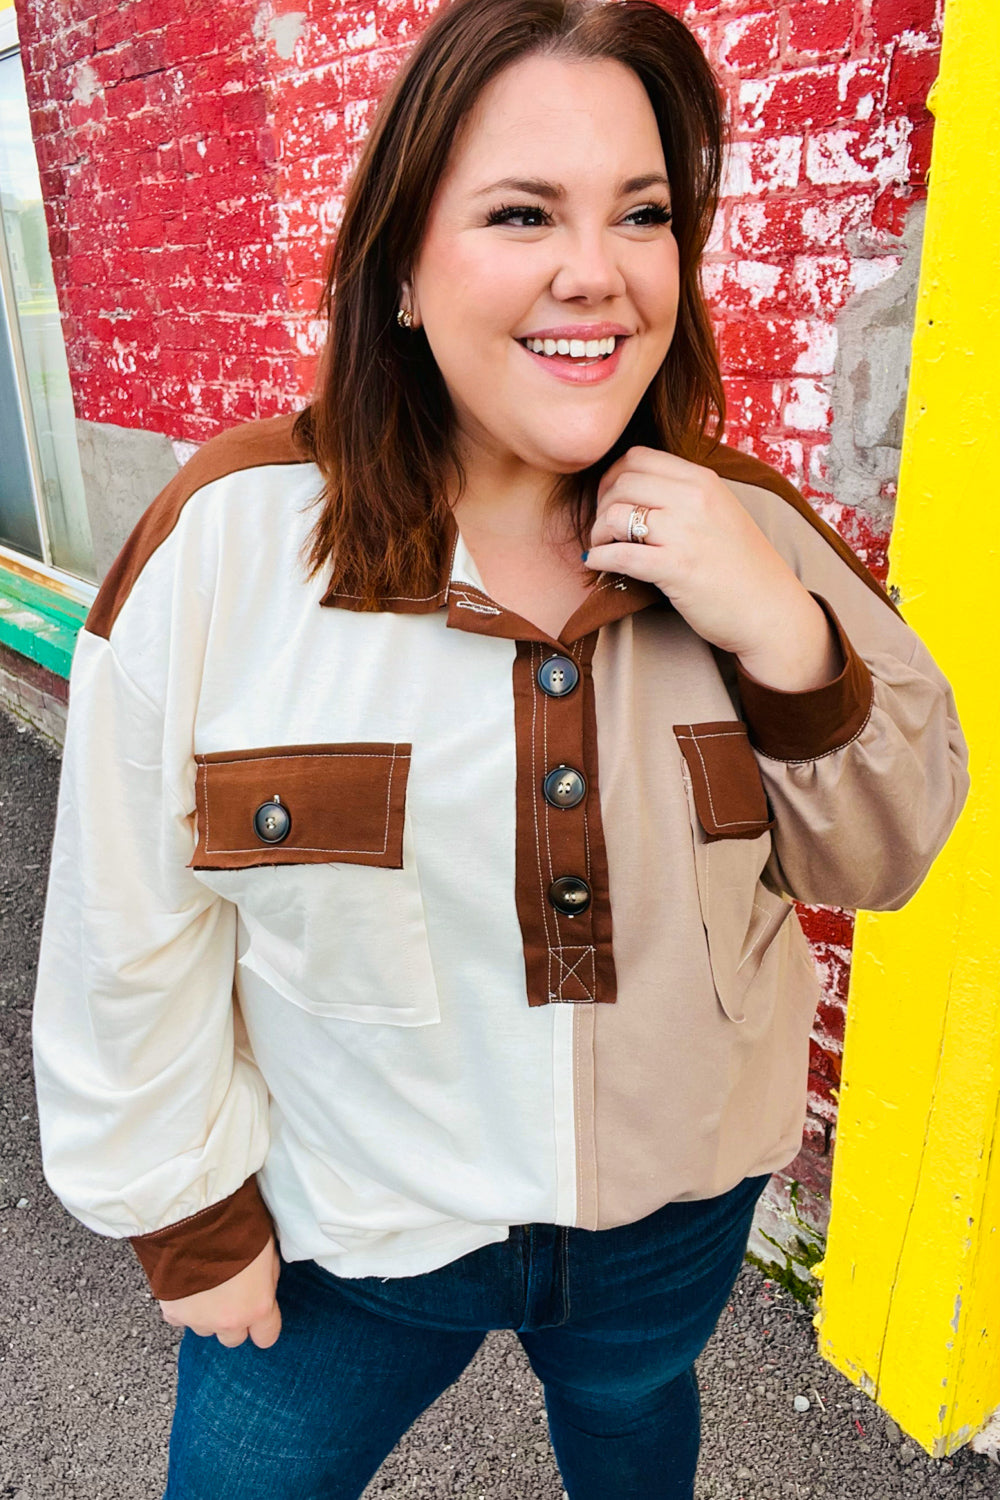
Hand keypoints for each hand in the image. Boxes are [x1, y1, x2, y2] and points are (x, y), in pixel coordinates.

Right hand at [158, 1236, 281, 1348]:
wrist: (196, 1218)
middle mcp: (228, 1320)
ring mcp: (198, 1319)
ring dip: (208, 1313)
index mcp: (257, 1307)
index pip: (266, 1337)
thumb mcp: (268, 1250)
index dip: (263, 1325)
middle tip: (231, 1294)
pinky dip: (184, 1307)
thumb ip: (266, 1279)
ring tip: (207, 1284)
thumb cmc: (236, 1226)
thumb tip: (262, 1289)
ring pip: (205, 1329)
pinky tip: (187, 1285)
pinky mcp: (173, 1311)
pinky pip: (180, 1319)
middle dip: (234, 1320)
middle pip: (233, 1338)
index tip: (259, 1314)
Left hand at [585, 447, 842, 690]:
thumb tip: (635, 489)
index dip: (612, 477)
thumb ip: (685, 495)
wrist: (771, 611)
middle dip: (600, 504)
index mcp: (703, 480)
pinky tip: (597, 564)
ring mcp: (685, 533)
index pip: (638, 457)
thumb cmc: (742, 567)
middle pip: (621, 482)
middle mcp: (695, 499)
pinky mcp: (676, 568)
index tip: (609, 499)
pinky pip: (620, 555)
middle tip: (603, 528)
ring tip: (602, 547)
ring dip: (598, 533)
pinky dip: (599, 559)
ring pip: (615, 515)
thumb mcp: (720, 512)